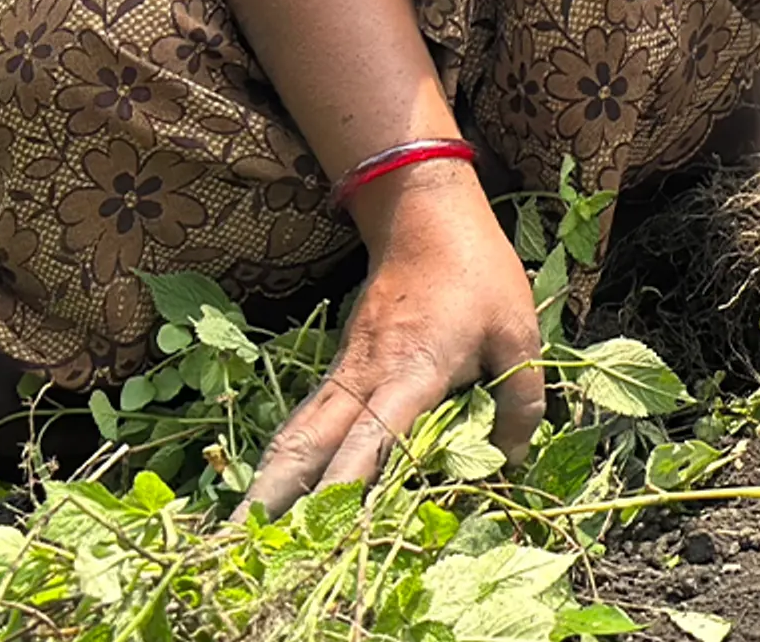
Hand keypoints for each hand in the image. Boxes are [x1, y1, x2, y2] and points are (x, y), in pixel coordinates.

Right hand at [240, 165, 540, 516]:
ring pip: (297, 430)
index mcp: (412, 370)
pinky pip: (308, 418)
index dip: (346, 481)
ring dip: (267, 478)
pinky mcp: (341, 366)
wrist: (426, 214)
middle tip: (240, 545)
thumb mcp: (518, 333)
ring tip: (239, 532)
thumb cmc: (478, 274)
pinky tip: (275, 488)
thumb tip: (510, 460)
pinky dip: (286, 455)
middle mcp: (366, 375)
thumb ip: (520, 401)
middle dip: (273, 494)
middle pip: (307, 440)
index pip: (373, 436)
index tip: (320, 524)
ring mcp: (345, 369)